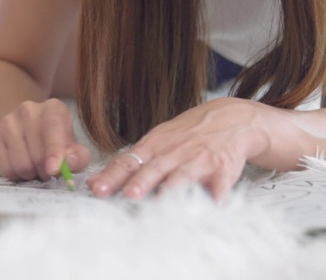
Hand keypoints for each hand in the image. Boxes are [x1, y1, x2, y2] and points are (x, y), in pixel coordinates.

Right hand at [0, 98, 90, 180]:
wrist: (26, 130)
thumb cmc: (55, 142)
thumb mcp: (73, 147)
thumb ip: (78, 156)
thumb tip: (71, 162)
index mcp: (53, 108)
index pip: (53, 126)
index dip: (54, 150)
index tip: (54, 170)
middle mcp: (28, 109)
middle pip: (36, 153)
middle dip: (45, 171)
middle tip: (48, 172)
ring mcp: (7, 120)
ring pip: (20, 163)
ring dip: (30, 174)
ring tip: (34, 168)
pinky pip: (3, 167)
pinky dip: (14, 175)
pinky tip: (19, 167)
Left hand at [85, 97, 269, 200]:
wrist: (231, 119)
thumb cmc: (186, 135)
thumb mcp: (156, 142)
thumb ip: (129, 163)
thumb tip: (94, 183)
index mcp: (155, 145)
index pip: (128, 161)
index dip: (112, 175)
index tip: (96, 189)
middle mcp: (175, 151)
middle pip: (154, 168)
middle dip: (140, 182)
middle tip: (128, 195)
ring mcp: (199, 159)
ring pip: (183, 176)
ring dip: (172, 189)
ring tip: (162, 203)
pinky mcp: (223, 169)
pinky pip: (219, 185)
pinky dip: (216, 195)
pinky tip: (212, 206)